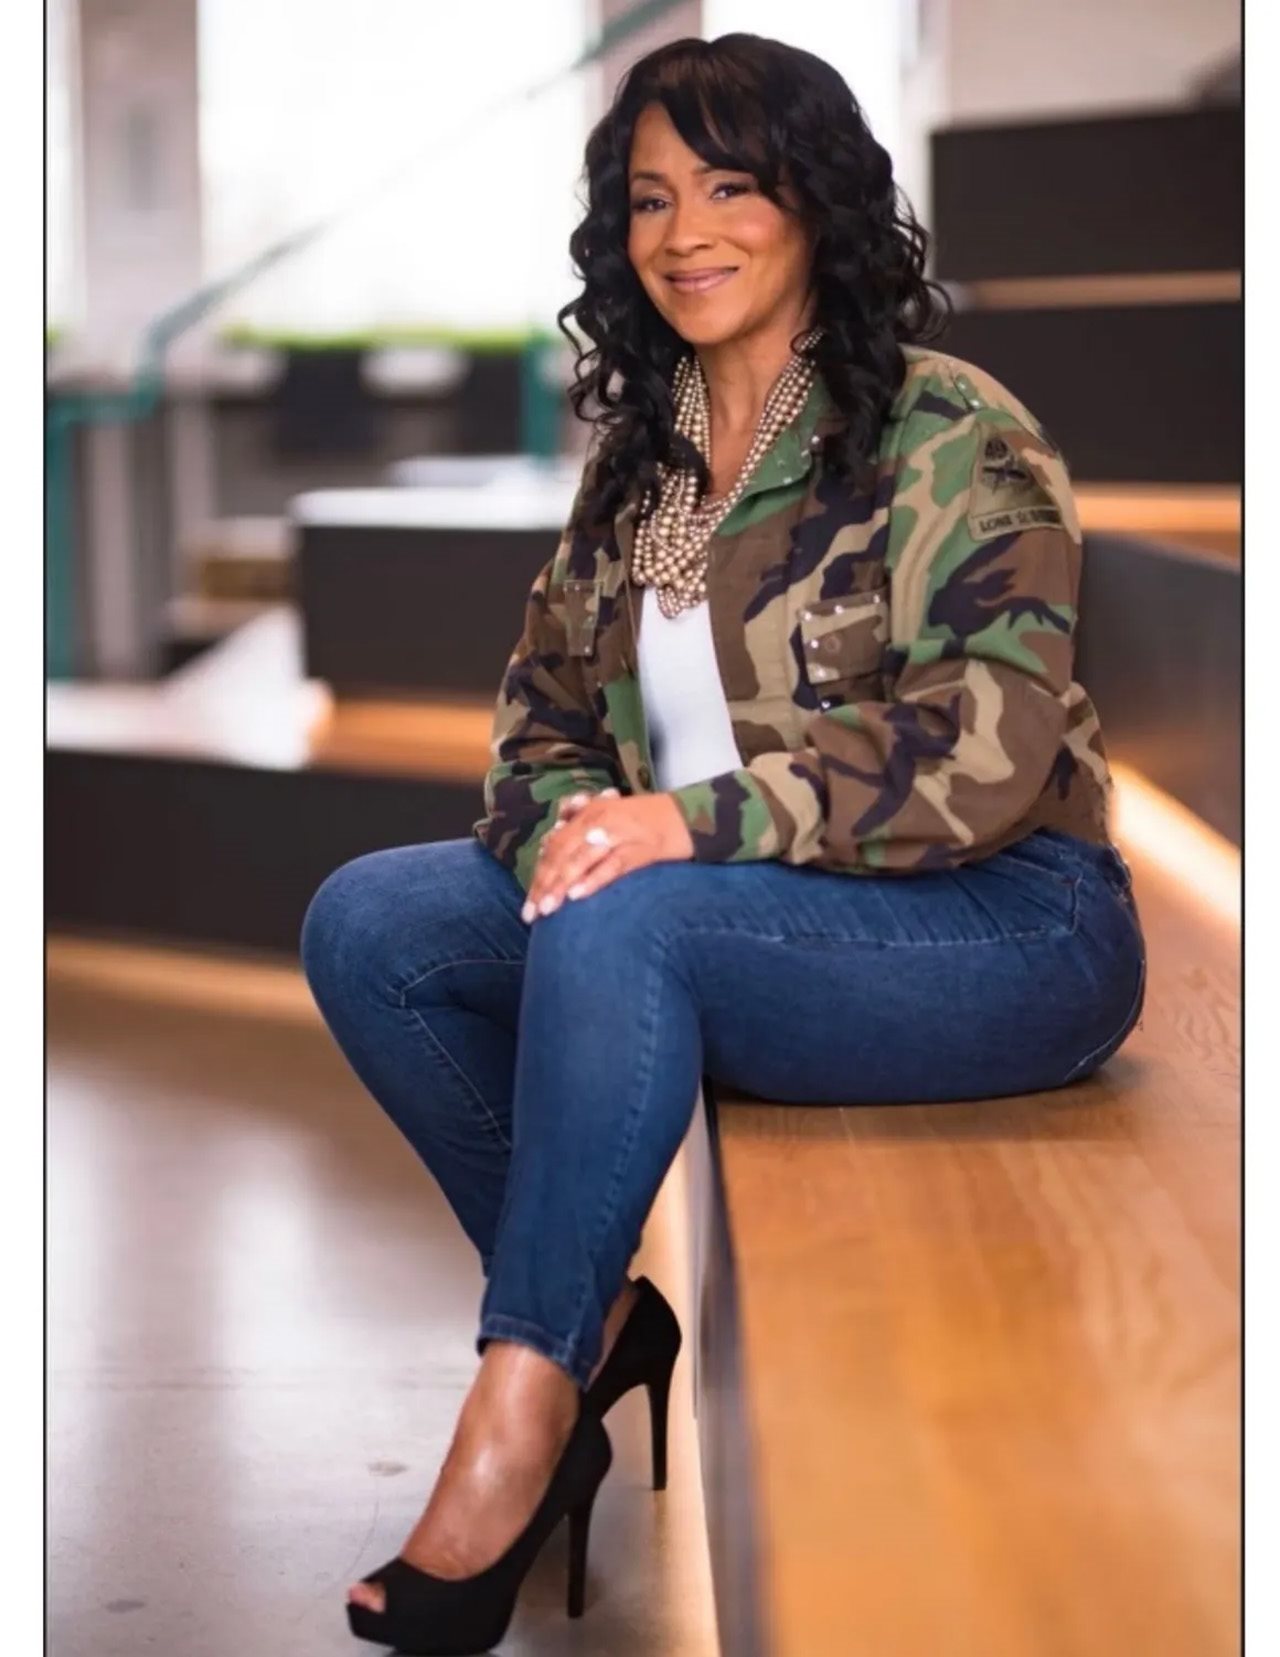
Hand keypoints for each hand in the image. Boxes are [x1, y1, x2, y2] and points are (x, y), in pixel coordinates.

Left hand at [523, 789, 694, 920]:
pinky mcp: (642, 848)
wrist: (690, 815)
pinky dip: (594, 879)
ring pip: (582, 860)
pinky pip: (613, 865)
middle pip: (563, 853)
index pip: (556, 845)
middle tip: (531, 914)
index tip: (528, 903)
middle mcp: (601, 819)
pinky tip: (578, 895)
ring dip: (562, 885)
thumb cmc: (648, 819)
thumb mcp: (610, 814)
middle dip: (544, 884)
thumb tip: (548, 842)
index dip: (540, 873)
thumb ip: (579, 824)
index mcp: (590, 812)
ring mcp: (621, 833)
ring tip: (548, 909)